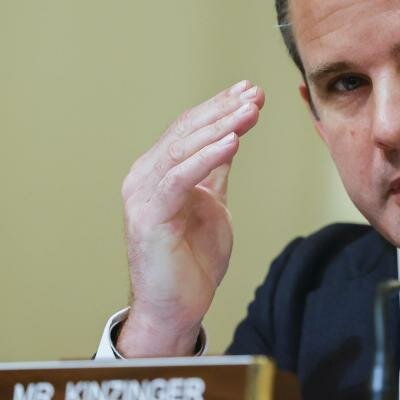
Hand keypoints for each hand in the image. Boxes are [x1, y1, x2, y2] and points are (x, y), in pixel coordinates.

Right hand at [117, 80, 264, 356]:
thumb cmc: (191, 260)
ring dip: (220, 126)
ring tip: (250, 110)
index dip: (220, 107)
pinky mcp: (150, 215)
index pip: (189, 128)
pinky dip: (207, 157)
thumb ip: (215, 172)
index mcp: (159, 172)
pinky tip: (232, 141)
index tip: (251, 91)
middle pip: (186, 132)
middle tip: (255, 93)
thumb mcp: (212, 204)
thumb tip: (230, 137)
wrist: (177, 307)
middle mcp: (145, 177)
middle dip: (224, 110)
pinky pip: (180, 178)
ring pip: (182, 148)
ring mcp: (143, 195)